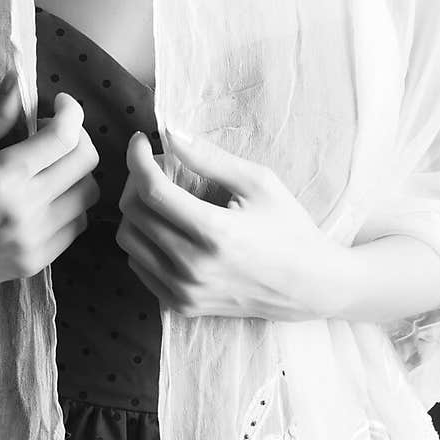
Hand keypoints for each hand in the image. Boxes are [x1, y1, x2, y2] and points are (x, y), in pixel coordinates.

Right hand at [0, 75, 99, 302]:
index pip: (65, 137)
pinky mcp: (35, 263)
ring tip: (49, 165)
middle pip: (86, 162)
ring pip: (87, 194)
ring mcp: (34, 240)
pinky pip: (76, 226)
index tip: (61, 103)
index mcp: (1, 175)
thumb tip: (17, 83)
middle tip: (51, 132)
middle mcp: (26, 208)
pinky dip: (70, 204)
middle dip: (77, 137)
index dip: (72, 112)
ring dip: (76, 172)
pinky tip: (45, 196)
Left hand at [115, 128, 342, 320]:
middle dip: (137, 178)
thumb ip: (210, 157)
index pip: (152, 190)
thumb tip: (170, 133)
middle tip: (159, 165)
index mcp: (214, 233)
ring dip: (136, 210)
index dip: (137, 158)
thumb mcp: (258, 182)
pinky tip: (166, 225)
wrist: (311, 287)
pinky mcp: (183, 306)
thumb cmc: (289, 228)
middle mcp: (193, 267)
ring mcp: (185, 291)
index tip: (141, 141)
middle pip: (133, 213)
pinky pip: (139, 266)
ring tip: (161, 195)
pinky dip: (143, 239)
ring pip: (128, 241)